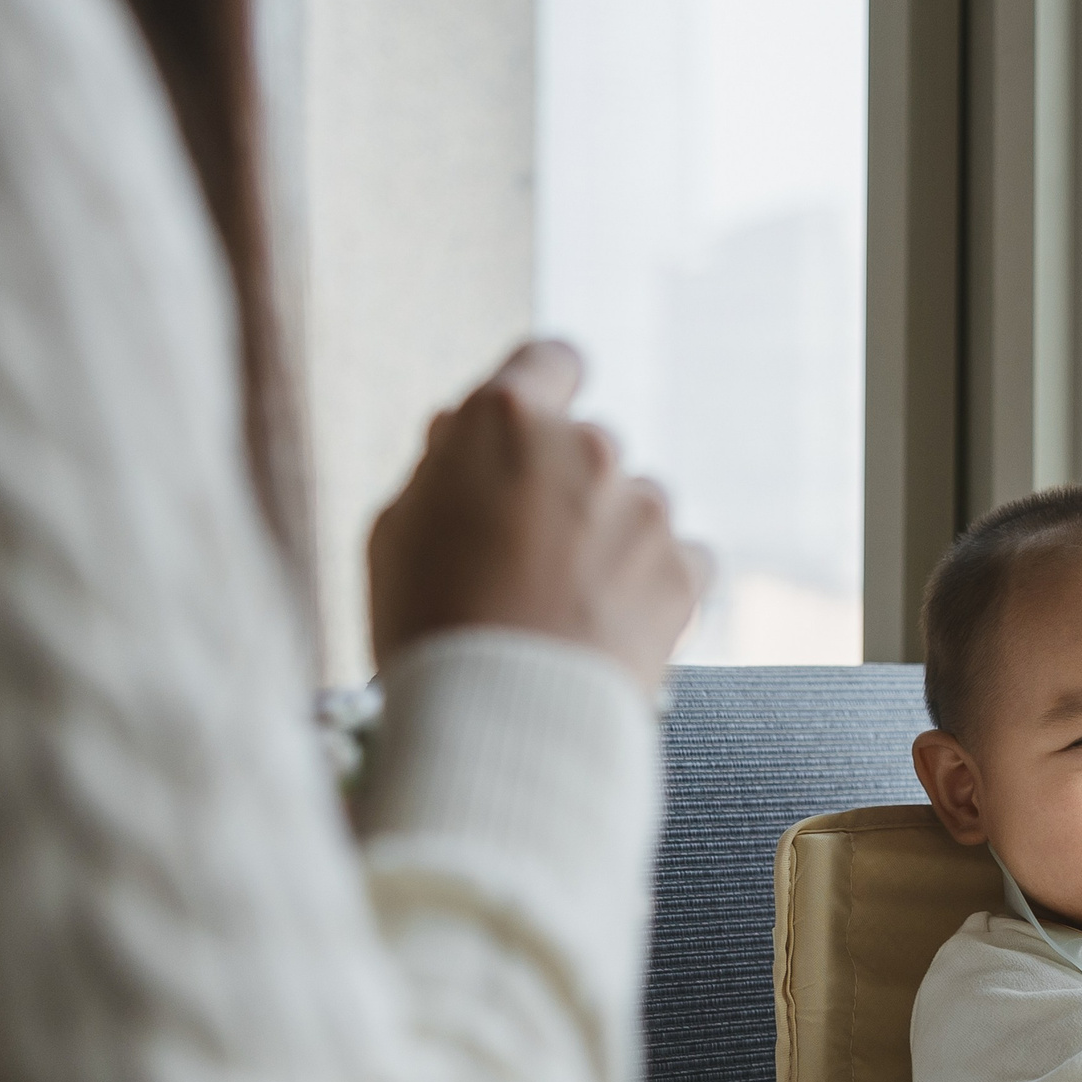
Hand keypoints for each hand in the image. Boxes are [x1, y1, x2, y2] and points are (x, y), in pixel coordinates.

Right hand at [366, 340, 704, 688]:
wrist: (499, 720)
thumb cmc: (428, 625)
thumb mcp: (396, 530)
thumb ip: (437, 466)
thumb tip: (455, 429)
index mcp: (506, 417)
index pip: (549, 361)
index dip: (545, 392)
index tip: (538, 429)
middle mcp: (588, 446)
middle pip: (588, 449)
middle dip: (567, 490)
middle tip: (529, 561)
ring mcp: (643, 508)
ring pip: (636, 506)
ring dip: (612, 540)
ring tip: (566, 610)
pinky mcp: (685, 570)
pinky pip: (682, 560)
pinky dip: (657, 586)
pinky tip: (612, 627)